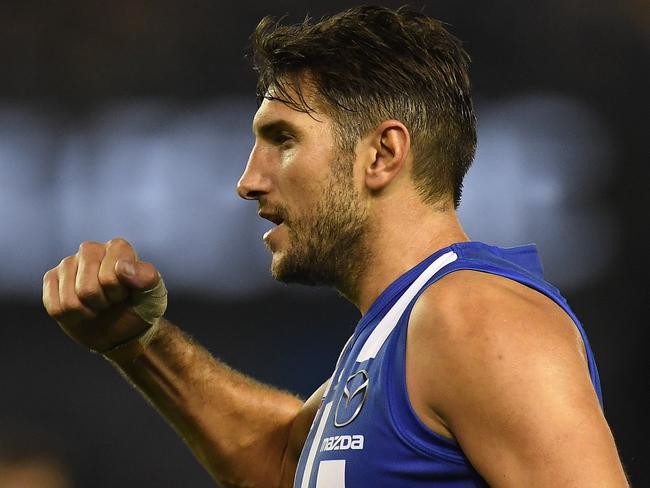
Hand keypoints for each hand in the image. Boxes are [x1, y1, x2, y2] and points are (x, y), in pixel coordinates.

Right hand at [42, 238, 165, 352]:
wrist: (124, 329)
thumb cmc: (141, 307)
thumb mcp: (153, 295)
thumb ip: (146, 278)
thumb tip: (122, 268)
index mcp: (118, 247)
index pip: (108, 277)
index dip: (118, 293)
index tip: (127, 293)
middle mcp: (91, 249)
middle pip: (86, 289)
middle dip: (102, 303)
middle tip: (111, 301)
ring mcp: (69, 263)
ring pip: (69, 300)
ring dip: (86, 312)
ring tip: (98, 305)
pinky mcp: (52, 278)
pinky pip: (54, 306)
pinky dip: (71, 317)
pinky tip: (82, 309)